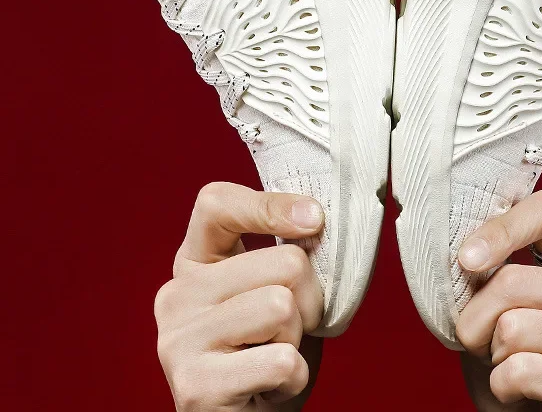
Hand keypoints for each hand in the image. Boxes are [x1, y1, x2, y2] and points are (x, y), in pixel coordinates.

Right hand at [154, 182, 325, 410]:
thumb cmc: (269, 350)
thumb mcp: (276, 289)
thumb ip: (285, 251)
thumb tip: (313, 216)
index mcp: (195, 262)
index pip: (216, 203)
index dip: (270, 205)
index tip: (314, 219)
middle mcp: (177, 295)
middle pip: (283, 261)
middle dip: (310, 298)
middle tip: (289, 329)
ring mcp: (178, 340)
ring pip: (282, 307)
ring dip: (297, 338)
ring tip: (274, 355)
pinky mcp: (195, 386)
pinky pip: (281, 360)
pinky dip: (293, 377)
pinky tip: (270, 387)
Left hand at [457, 190, 541, 410]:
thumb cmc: (514, 364)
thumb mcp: (498, 310)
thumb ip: (492, 276)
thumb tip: (468, 256)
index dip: (501, 228)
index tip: (465, 259)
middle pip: (512, 281)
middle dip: (475, 320)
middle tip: (483, 345)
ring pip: (513, 329)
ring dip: (493, 358)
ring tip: (513, 370)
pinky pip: (521, 372)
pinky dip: (503, 388)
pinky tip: (525, 396)